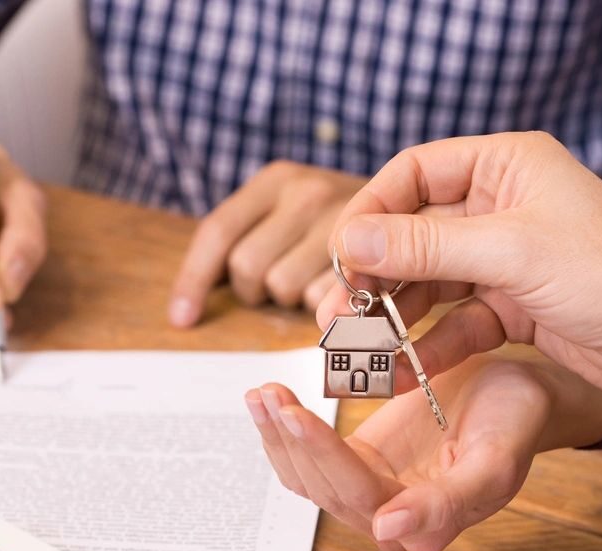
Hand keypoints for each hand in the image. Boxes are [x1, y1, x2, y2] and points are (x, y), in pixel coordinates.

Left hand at [168, 161, 367, 324]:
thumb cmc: (341, 221)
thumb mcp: (291, 210)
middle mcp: (305, 192)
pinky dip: (324, 305)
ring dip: (291, 298)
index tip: (182, 318)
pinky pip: (322, 300)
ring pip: (282, 288)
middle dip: (255, 289)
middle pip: (247, 268)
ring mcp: (340, 223)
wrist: (419, 205)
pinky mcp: (370, 257)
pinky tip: (340, 290)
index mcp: (276, 180)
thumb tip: (191, 302)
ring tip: (314, 282)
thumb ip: (251, 238)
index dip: (194, 281)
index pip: (218, 233)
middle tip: (278, 284)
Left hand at [245, 354, 601, 550]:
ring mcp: (371, 491)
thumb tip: (387, 534)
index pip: (360, 495)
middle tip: (267, 393)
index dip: (324, 456)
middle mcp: (391, 517)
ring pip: (308, 477)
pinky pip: (313, 457)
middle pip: (324, 488)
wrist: (518, 395)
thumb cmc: (515, 422)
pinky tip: (271, 402)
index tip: (295, 414)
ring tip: (261, 393)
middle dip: (291, 441)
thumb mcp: (495, 459)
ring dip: (279, 437)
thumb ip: (449, 502)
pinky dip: (288, 431)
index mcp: (426, 525)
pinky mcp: (360, 463)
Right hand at [322, 132, 601, 406]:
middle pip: (414, 234)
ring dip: (395, 315)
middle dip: (375, 274)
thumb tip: (350, 239)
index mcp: (505, 165)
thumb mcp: (510, 252)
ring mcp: (503, 259)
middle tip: (337, 309)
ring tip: (359, 345)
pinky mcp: (509, 305)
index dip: (371, 210)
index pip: (415, 174)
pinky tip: (404, 370)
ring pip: (429, 283)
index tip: (340, 252)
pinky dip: (430, 344)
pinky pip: (455, 321)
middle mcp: (500, 206)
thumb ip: (425, 247)